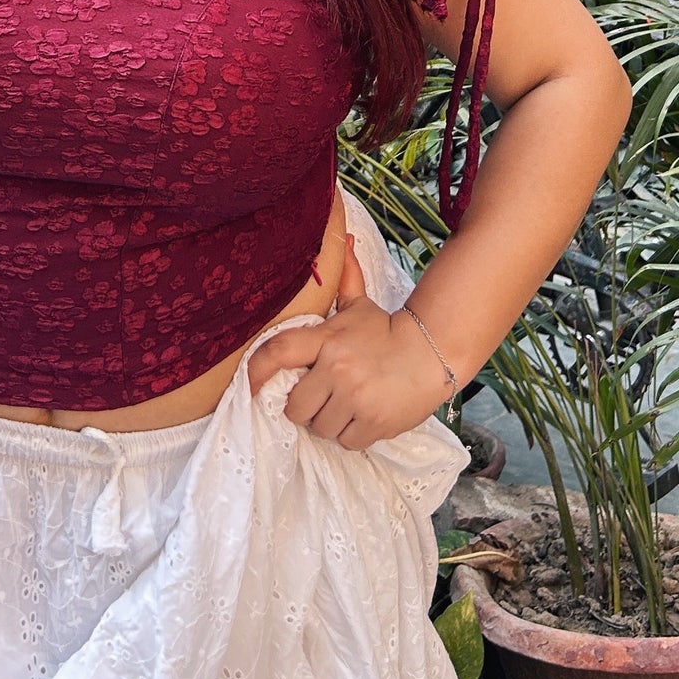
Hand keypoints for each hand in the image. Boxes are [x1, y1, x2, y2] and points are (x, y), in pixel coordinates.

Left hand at [245, 239, 454, 449]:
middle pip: (295, 406)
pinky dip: (351, 434)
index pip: (278, 352)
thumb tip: (345, 238)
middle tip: (321, 397)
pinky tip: (362, 416)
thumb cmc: (387, 332)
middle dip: (304, 407)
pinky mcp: (373, 423)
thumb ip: (345, 277)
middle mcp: (337, 369)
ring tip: (345, 405)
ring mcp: (355, 398)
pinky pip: (345, 441)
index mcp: (327, 339)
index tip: (247, 387)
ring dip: (329, 422)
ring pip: (320, 427)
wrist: (432, 353)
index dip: (255, 371)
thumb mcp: (360, 305)